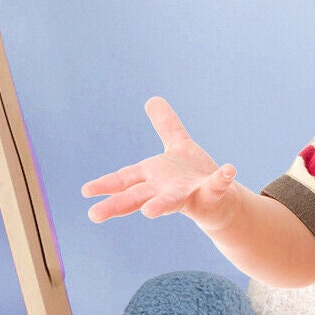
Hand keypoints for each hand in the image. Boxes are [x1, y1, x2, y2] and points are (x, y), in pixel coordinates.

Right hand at [81, 96, 237, 230]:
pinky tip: (228, 169)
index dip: (106, 185)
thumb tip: (153, 99)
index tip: (85, 191)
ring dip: (161, 206)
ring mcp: (188, 196)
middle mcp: (165, 190)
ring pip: (171, 202)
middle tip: (94, 215)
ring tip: (150, 212)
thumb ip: (166, 125)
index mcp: (152, 178)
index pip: (125, 180)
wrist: (221, 201)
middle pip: (138, 197)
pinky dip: (221, 179)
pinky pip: (217, 187)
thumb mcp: (178, 146)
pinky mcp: (211, 197)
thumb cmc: (192, 177)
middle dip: (117, 205)